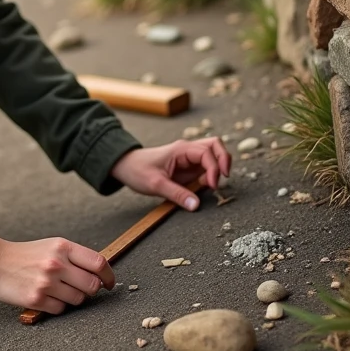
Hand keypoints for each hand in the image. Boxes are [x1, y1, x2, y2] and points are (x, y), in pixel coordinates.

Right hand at [0, 231, 115, 314]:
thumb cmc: (24, 254)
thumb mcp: (51, 245)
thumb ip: (74, 256)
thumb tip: (99, 271)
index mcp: (62, 247)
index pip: (98, 262)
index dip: (109, 275)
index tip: (109, 282)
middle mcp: (56, 263)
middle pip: (92, 285)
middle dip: (91, 289)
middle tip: (82, 288)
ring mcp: (46, 282)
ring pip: (78, 300)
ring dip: (73, 298)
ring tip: (58, 289)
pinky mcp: (36, 299)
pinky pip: (61, 309)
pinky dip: (57, 305)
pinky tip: (46, 296)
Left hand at [109, 137, 230, 210]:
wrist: (125, 166)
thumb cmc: (137, 170)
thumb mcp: (155, 184)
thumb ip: (177, 194)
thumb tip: (196, 205)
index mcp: (181, 149)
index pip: (207, 152)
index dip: (214, 168)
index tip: (211, 185)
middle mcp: (188, 150)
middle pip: (215, 145)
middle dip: (224, 160)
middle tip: (224, 179)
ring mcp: (189, 158)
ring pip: (213, 154)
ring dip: (218, 167)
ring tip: (212, 185)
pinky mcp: (188, 167)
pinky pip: (206, 167)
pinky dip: (211, 175)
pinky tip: (205, 186)